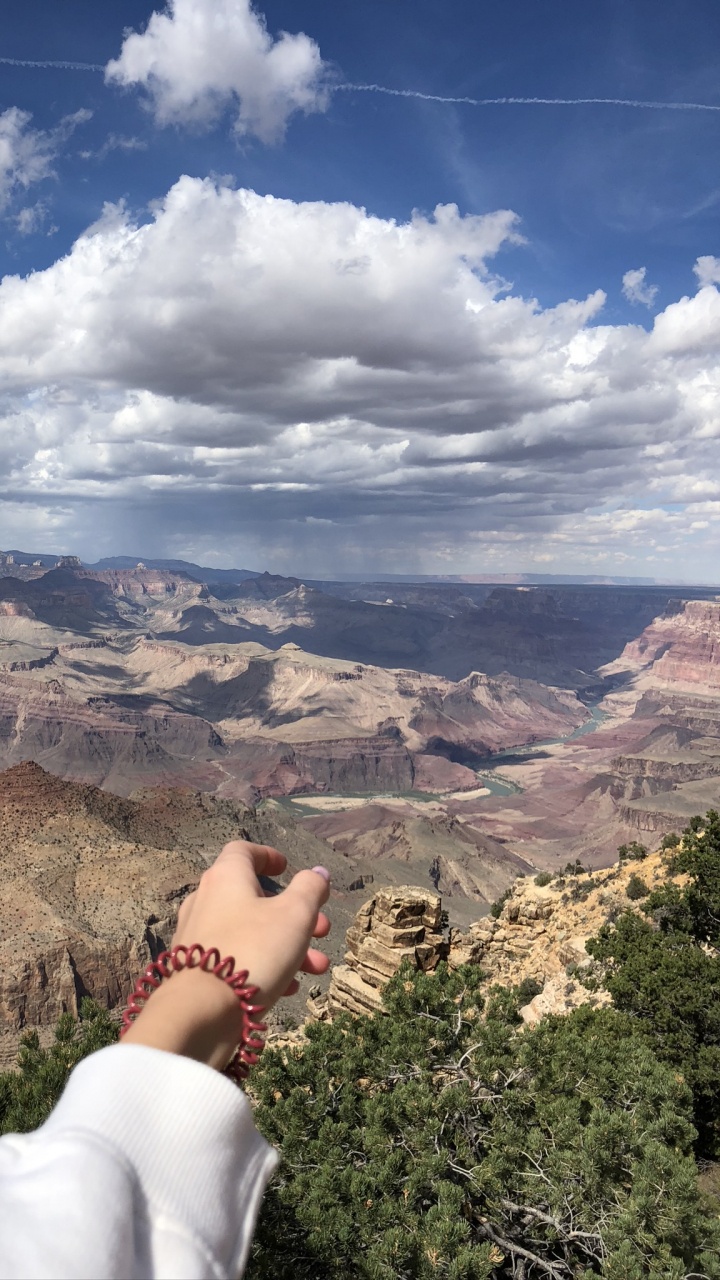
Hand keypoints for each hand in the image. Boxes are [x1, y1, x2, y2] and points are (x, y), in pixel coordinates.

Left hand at [122, 841, 330, 1070]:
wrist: (201, 1011)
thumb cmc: (254, 950)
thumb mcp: (295, 915)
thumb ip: (310, 889)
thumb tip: (318, 872)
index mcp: (226, 877)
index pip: (243, 852)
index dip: (268, 856)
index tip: (286, 868)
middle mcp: (205, 900)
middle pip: (254, 898)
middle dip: (295, 914)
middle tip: (323, 930)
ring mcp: (197, 936)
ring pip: (249, 932)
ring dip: (287, 945)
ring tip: (317, 967)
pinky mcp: (195, 968)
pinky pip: (236, 957)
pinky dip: (264, 965)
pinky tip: (289, 988)